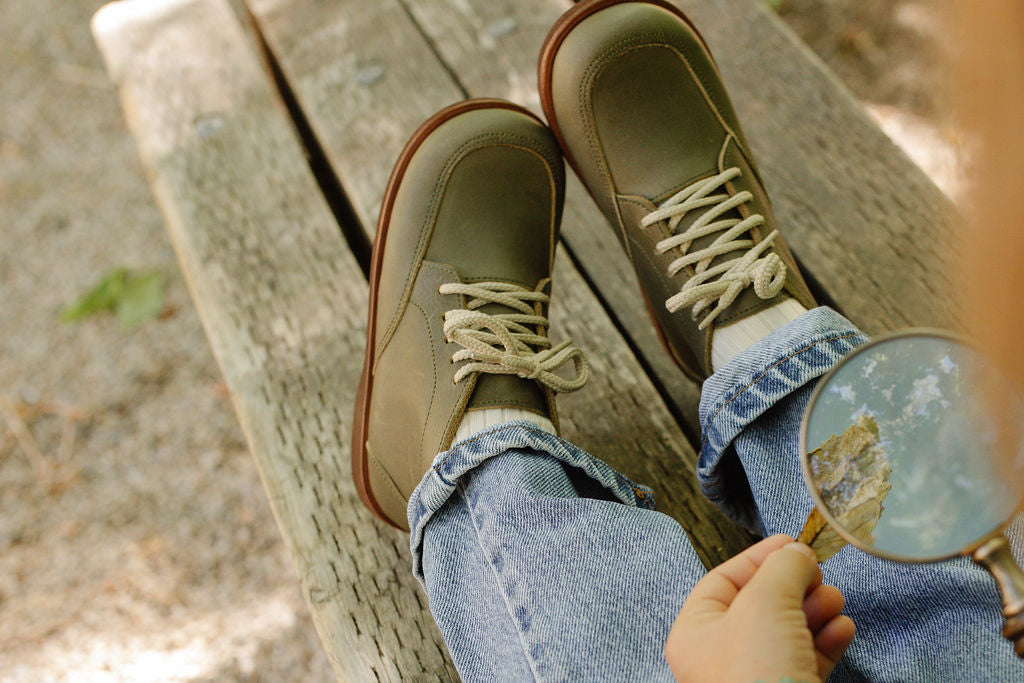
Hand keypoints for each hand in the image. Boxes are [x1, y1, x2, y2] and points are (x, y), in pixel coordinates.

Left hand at [665, 534, 854, 682]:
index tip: (792, 543)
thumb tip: (797, 555)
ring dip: (815, 610)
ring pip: (788, 631)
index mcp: (696, 633)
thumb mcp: (764, 604)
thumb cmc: (757, 678)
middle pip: (760, 604)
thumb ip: (781, 569)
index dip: (759, 558)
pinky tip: (842, 629)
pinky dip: (827, 641)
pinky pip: (808, 660)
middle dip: (794, 585)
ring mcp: (756, 680)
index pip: (724, 580)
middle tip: (818, 574)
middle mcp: (721, 658)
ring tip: (834, 601)